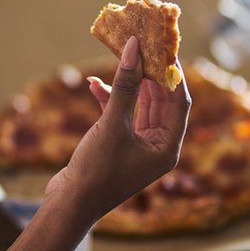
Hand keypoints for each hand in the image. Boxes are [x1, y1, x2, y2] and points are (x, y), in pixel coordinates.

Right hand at [46, 36, 190, 221]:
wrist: (69, 204)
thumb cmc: (96, 170)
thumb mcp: (112, 125)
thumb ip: (124, 86)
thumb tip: (135, 49)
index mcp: (167, 148)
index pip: (180, 101)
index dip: (174, 73)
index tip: (164, 48)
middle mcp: (158, 147)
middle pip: (161, 101)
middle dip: (150, 74)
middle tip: (142, 47)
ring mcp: (138, 147)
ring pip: (139, 106)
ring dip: (127, 85)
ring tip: (120, 59)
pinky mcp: (119, 146)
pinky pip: (121, 117)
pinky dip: (110, 101)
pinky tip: (94, 85)